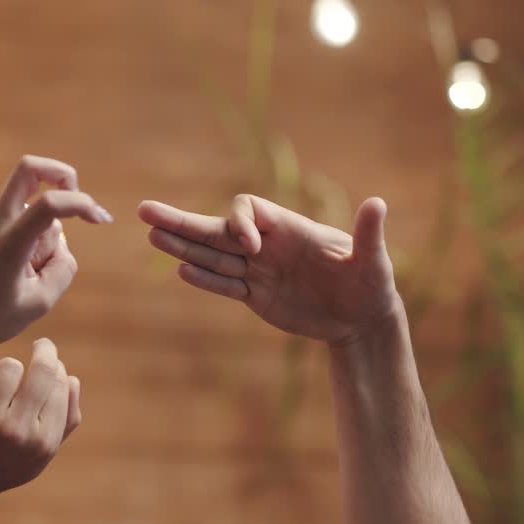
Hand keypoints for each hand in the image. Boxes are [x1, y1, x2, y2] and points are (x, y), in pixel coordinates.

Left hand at [0, 156, 112, 357]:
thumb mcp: (43, 301)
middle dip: (63, 175)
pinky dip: (37, 239)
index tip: (101, 220)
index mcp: (7, 243)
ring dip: (48, 234)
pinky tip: (25, 271)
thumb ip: (64, 266)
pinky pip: (26, 220)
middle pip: (29, 168)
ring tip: (34, 275)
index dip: (81, 203)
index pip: (48, 204)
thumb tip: (62, 242)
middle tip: (81, 207)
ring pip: (35, 207)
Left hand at [0, 339, 82, 515]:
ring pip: (9, 366)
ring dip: (4, 369)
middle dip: (45, 350)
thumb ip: (63, 423)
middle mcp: (18, 433)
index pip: (62, 386)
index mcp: (43, 444)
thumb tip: (73, 379)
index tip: (51, 360)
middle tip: (42, 344)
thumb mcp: (36, 457)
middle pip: (42, 370)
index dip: (58, 368)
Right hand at [138, 195, 402, 344]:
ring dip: (183, 246)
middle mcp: (268, 245)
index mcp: (289, 227)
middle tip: (146, 211)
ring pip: (213, 255)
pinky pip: (225, 285)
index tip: (251, 249)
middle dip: (183, 222)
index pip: (248, 211)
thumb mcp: (373, 261)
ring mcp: (259, 270)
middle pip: (217, 229)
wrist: (364, 319)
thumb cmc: (372, 284)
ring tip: (151, 235)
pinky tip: (181, 269)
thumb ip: (368, 233)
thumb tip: (378, 204)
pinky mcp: (257, 296)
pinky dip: (205, 280)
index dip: (240, 223)